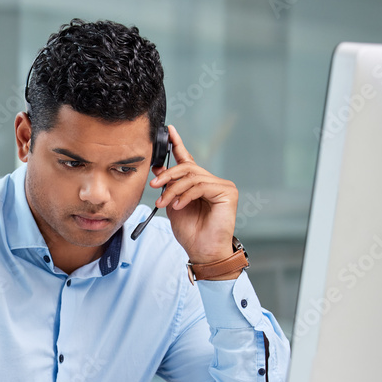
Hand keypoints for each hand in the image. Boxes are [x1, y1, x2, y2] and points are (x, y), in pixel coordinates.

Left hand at [150, 126, 237, 263]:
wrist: (202, 251)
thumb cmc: (191, 232)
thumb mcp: (172, 205)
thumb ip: (168, 187)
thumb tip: (158, 169)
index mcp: (199, 184)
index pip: (188, 160)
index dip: (178, 144)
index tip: (169, 130)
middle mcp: (212, 182)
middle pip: (187, 167)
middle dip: (168, 175)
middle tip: (154, 186)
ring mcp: (222, 186)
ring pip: (192, 177)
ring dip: (173, 189)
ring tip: (165, 203)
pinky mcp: (228, 192)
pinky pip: (201, 186)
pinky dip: (186, 195)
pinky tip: (178, 206)